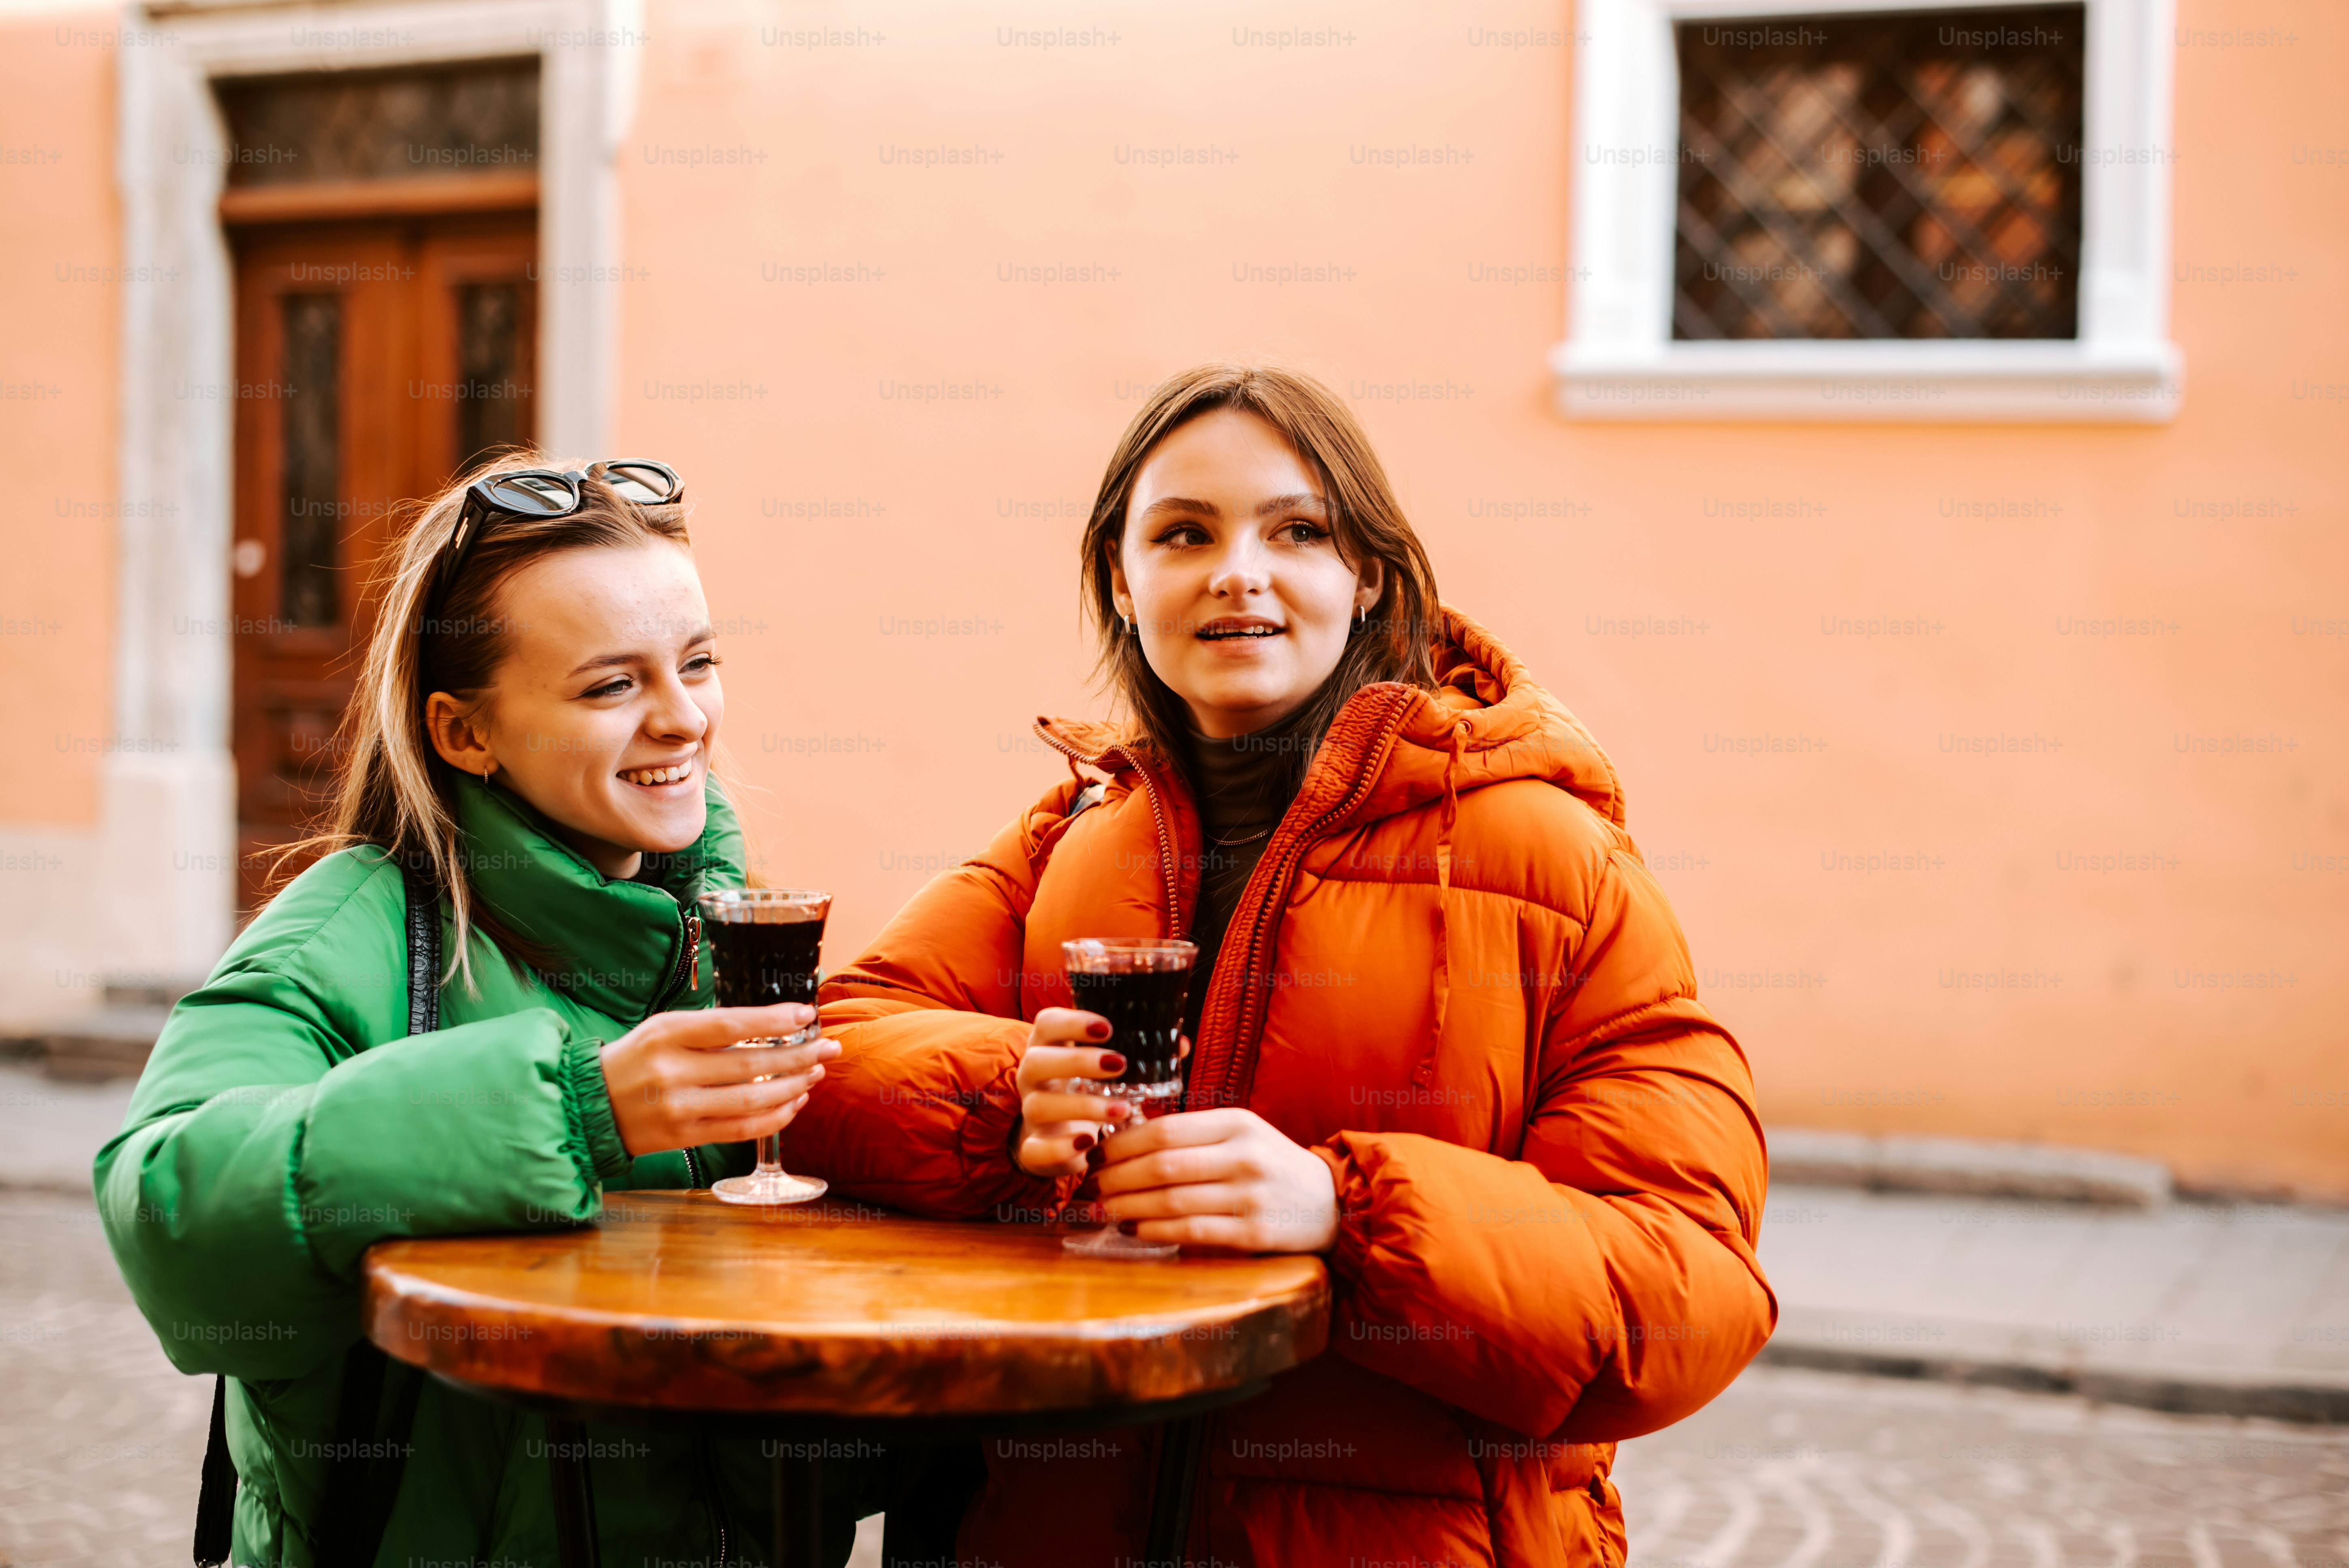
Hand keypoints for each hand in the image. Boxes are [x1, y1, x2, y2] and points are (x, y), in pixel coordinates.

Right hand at [599, 1003, 838, 1156]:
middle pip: (750, 1065)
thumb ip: (711, 1027)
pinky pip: (741, 1130)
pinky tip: (795, 1102)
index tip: (807, 1016)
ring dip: (793, 1086)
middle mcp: (673, 1072)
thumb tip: (772, 1023)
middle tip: (829, 1046)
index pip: (731, 1025)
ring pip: (752, 1100)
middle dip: (798, 1055)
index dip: (774, 1021)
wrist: (591, 1104)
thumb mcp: (663, 1028)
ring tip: (816, 1071)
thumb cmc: (635, 1058)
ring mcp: (679, 1109)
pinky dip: (775, 1117)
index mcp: (666, 1034)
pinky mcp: (684, 1137)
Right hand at [1010, 1007, 1133, 1176]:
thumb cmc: (1088, 1092)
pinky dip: (1061, 1147)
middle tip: (1119, 1064)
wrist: (1058, 1139)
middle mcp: (1033, 1079)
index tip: (1107, 1027)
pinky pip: (1036, 1149)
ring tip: (1123, 1109)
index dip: (1072, 1022)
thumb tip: (1180, 1044)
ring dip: (1083, 1106)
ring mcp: (1030, 1115)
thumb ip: (1141, 1056)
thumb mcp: (1108, 1072)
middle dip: (1077, 1060)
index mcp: (1050, 1049)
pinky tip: (1090, 1143)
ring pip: (1040, 1106)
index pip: (1047, 1023)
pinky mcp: (1033, 1149)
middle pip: (1036, 1061)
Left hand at [1093, 1108, 1338, 1253]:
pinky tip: (1134, 1230)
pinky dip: (1156, 1231)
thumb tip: (1123, 1142)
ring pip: (1172, 1200)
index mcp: (1237, 1123)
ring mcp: (1251, 1195)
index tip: (1097, 1154)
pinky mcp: (1254, 1233)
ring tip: (1103, 1209)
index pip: (1165, 1129)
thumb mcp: (1240, 1135)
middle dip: (1117, 1177)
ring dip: (1128, 1207)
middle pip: (1162, 1165)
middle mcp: (1244, 1155)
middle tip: (1091, 1186)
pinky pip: (1192, 1232)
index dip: (1122, 1143)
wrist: (1330, 1202)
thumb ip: (1193, 1136)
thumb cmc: (1271, 1166)